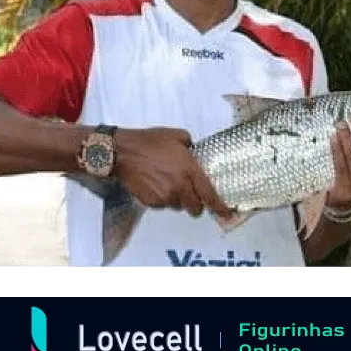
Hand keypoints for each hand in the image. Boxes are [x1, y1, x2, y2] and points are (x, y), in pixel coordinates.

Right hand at [113, 127, 232, 218]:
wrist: (123, 152)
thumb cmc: (149, 142)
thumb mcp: (177, 135)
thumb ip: (191, 146)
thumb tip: (194, 153)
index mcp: (189, 170)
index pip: (209, 194)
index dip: (220, 207)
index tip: (227, 214)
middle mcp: (180, 187)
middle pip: (195, 207)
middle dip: (195, 202)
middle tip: (189, 191)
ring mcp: (165, 197)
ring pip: (178, 206)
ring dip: (177, 198)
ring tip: (166, 181)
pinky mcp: (152, 202)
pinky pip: (163, 205)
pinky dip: (162, 198)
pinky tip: (155, 183)